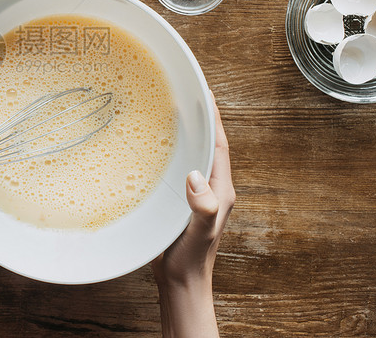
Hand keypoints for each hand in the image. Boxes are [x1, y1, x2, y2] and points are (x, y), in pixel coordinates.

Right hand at [151, 94, 234, 337]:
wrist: (181, 282)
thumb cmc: (192, 260)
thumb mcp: (199, 232)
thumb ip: (204, 207)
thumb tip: (196, 177)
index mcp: (221, 190)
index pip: (219, 146)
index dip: (213, 119)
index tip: (205, 94)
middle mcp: (211, 188)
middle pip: (207, 145)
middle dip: (200, 119)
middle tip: (185, 93)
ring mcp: (195, 194)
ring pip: (191, 155)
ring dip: (185, 134)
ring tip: (170, 111)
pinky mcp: (179, 200)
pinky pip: (177, 168)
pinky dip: (169, 153)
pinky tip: (154, 147)